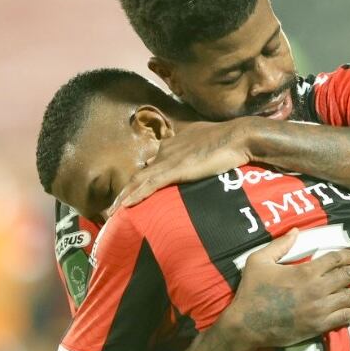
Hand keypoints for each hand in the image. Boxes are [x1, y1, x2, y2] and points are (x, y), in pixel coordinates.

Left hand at [113, 119, 256, 210]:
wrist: (239, 136)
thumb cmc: (229, 140)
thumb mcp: (207, 145)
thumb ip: (198, 152)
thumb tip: (198, 163)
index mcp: (172, 144)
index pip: (150, 165)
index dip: (139, 181)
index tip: (131, 195)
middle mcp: (165, 150)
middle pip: (139, 174)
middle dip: (125, 192)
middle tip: (113, 210)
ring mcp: (169, 159)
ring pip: (138, 181)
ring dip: (123, 198)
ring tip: (110, 214)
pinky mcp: (175, 169)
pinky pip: (149, 185)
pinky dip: (136, 196)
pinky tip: (124, 207)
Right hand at [220, 228, 349, 349]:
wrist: (247, 324)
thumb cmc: (252, 291)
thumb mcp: (259, 261)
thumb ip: (280, 245)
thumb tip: (295, 231)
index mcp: (305, 271)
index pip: (333, 260)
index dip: (346, 256)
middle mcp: (317, 289)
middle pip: (346, 277)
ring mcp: (320, 309)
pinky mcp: (319, 326)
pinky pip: (344, 318)